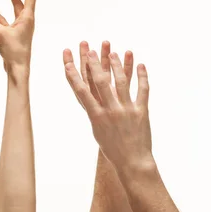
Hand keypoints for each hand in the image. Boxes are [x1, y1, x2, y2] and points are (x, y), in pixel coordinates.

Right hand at [63, 46, 151, 172]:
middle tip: (88, 48)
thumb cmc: (112, 147)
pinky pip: (142, 91)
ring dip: (116, 65)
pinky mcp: (142, 112)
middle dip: (93, 63)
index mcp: (96, 116)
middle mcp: (110, 111)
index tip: (67, 61)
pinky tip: (140, 64)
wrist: (132, 163)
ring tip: (113, 52)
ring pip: (120, 82)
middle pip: (99, 82)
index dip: (73, 74)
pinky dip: (142, 77)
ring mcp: (126, 110)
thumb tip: (89, 94)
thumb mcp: (97, 129)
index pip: (81, 91)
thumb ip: (94, 110)